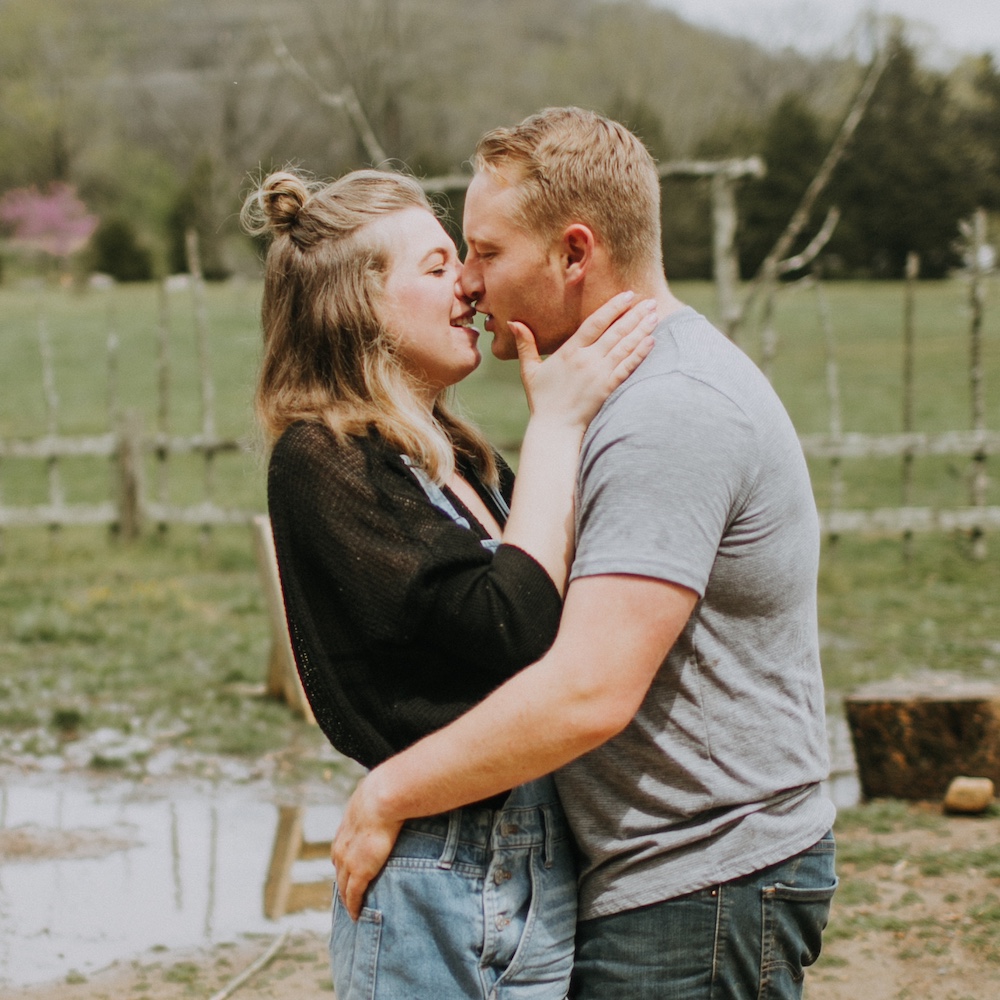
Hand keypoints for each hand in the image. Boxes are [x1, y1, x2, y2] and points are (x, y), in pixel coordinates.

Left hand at [331, 772, 403, 920]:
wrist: (383, 798)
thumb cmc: (387, 790)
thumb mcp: (380, 792)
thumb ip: (384, 797)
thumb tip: (399, 788)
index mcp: (346, 827)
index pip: (341, 850)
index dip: (345, 862)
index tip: (349, 869)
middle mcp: (342, 846)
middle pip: (339, 870)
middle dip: (343, 881)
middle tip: (349, 893)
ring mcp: (348, 860)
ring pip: (343, 885)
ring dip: (347, 897)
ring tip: (353, 908)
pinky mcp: (359, 872)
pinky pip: (353, 896)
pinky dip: (354, 907)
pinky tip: (357, 915)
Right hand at [514, 291, 656, 428]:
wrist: (555, 427)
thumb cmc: (542, 400)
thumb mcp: (530, 370)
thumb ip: (526, 344)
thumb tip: (513, 322)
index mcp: (569, 351)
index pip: (595, 322)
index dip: (613, 307)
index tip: (627, 295)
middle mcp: (587, 360)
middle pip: (615, 331)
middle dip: (634, 314)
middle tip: (650, 300)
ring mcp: (599, 374)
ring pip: (625, 346)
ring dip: (642, 329)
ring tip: (655, 314)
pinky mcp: (608, 388)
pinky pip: (628, 367)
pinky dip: (640, 353)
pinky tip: (651, 340)